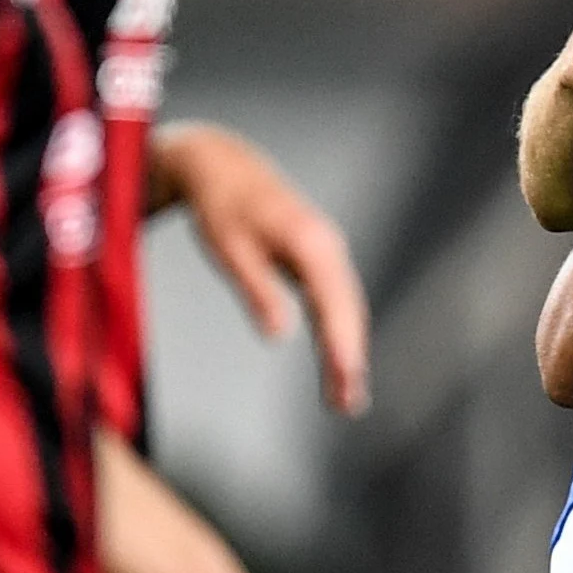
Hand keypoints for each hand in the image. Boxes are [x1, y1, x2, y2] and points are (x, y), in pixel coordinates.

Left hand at [157, 124, 370, 414]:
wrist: (223, 166)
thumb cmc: (220, 207)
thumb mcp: (230, 250)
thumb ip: (258, 290)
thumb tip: (280, 335)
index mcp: (310, 244)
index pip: (334, 303)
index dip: (342, 344)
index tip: (347, 378)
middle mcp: (329, 248)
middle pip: (349, 312)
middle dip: (351, 359)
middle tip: (349, 406)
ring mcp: (328, 252)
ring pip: (347, 309)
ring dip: (349, 352)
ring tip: (346, 398)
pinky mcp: (319, 259)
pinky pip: (336, 302)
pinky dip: (339, 334)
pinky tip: (337, 363)